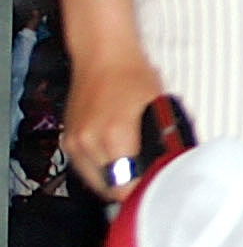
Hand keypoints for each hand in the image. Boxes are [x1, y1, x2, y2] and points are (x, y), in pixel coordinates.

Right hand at [65, 47, 166, 199]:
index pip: (125, 187)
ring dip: (114, 181)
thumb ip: (163, 140)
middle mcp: (89, 143)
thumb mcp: (159, 107)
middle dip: (130, 188)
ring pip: (95, 182)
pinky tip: (117, 160)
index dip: (143, 191)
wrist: (103, 56)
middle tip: (149, 179)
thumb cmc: (133, 75)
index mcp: (114, 136)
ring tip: (135, 169)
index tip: (156, 188)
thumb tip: (171, 163)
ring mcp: (75, 143)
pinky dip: (101, 170)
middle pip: (109, 189)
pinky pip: (84, 168)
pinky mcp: (68, 141)